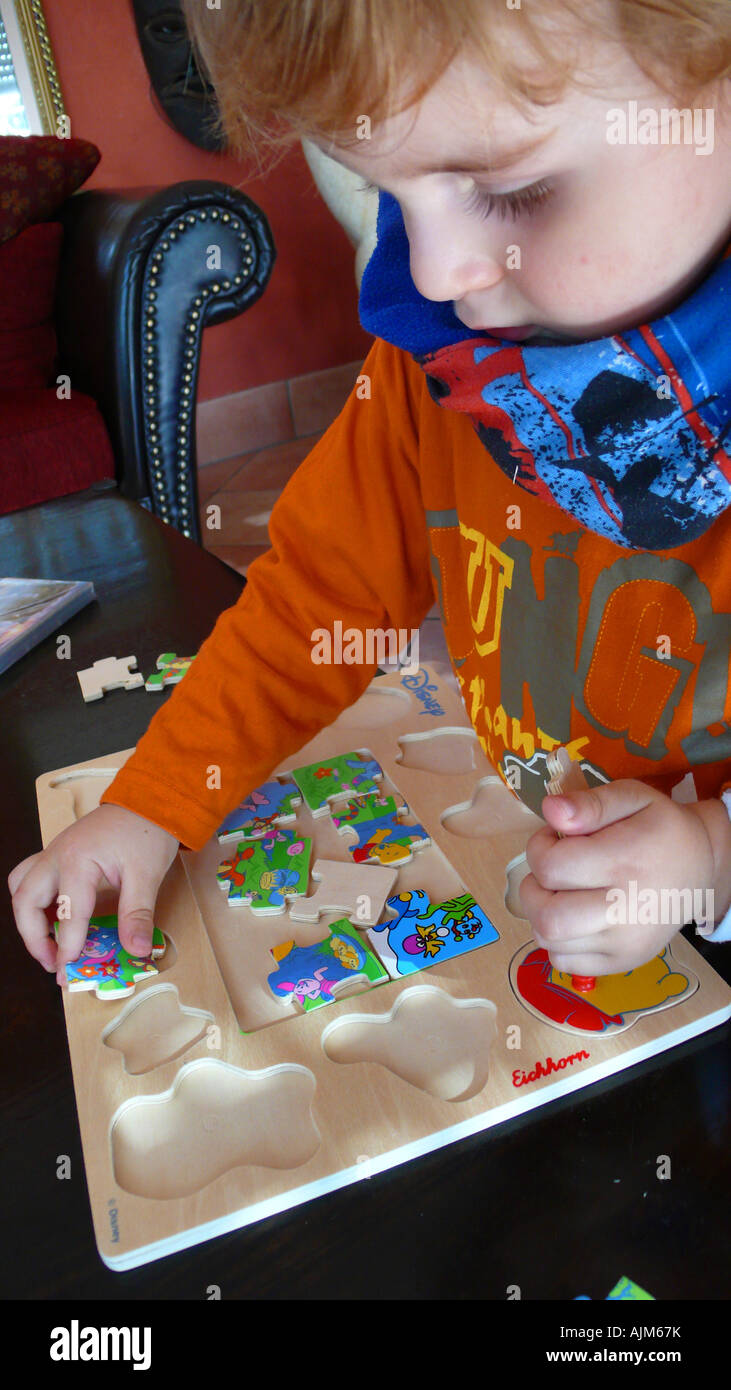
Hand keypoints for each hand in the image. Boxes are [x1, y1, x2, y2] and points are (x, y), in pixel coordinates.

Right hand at [8, 804, 178, 984]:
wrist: (149, 801)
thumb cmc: (147, 832)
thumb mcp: (148, 875)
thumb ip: (138, 914)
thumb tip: (135, 949)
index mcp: (78, 859)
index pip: (67, 911)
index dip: (68, 945)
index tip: (70, 970)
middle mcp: (56, 855)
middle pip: (24, 899)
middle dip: (33, 937)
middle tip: (54, 963)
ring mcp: (53, 854)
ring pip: (21, 888)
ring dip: (27, 920)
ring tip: (49, 946)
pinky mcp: (57, 856)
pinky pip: (32, 881)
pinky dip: (35, 905)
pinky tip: (54, 922)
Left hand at [518, 780, 723, 975]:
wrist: (703, 867)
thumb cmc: (662, 829)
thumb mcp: (634, 798)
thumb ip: (590, 803)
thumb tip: (550, 810)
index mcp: (624, 864)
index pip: (550, 867)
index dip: (539, 847)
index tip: (554, 838)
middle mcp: (625, 912)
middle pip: (547, 917)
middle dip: (534, 888)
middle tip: (552, 871)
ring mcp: (624, 945)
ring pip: (550, 941)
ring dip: (542, 913)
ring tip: (563, 891)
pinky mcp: (622, 963)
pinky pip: (563, 961)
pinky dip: (556, 940)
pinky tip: (573, 916)